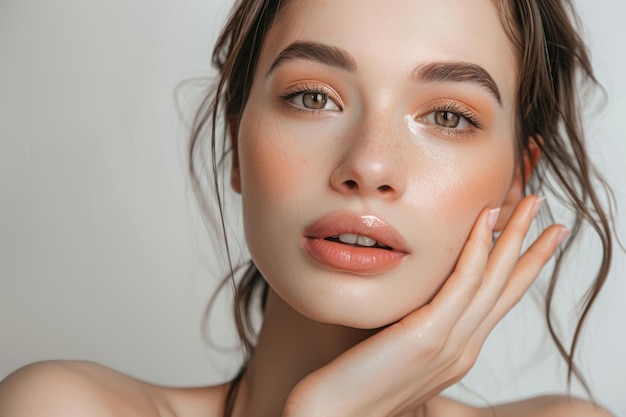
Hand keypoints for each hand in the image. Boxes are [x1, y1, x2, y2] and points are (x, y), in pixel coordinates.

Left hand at [282, 195, 568, 416]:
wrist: (337, 416)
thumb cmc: (356, 384)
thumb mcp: (395, 350)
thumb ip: (413, 327)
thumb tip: (412, 301)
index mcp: (458, 351)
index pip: (498, 301)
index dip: (521, 269)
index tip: (537, 239)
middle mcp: (463, 348)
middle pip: (507, 288)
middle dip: (532, 248)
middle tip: (552, 215)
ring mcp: (449, 344)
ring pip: (493, 280)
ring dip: (514, 237)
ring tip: (530, 203)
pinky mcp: (427, 337)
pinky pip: (461, 285)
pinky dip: (477, 250)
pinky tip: (486, 222)